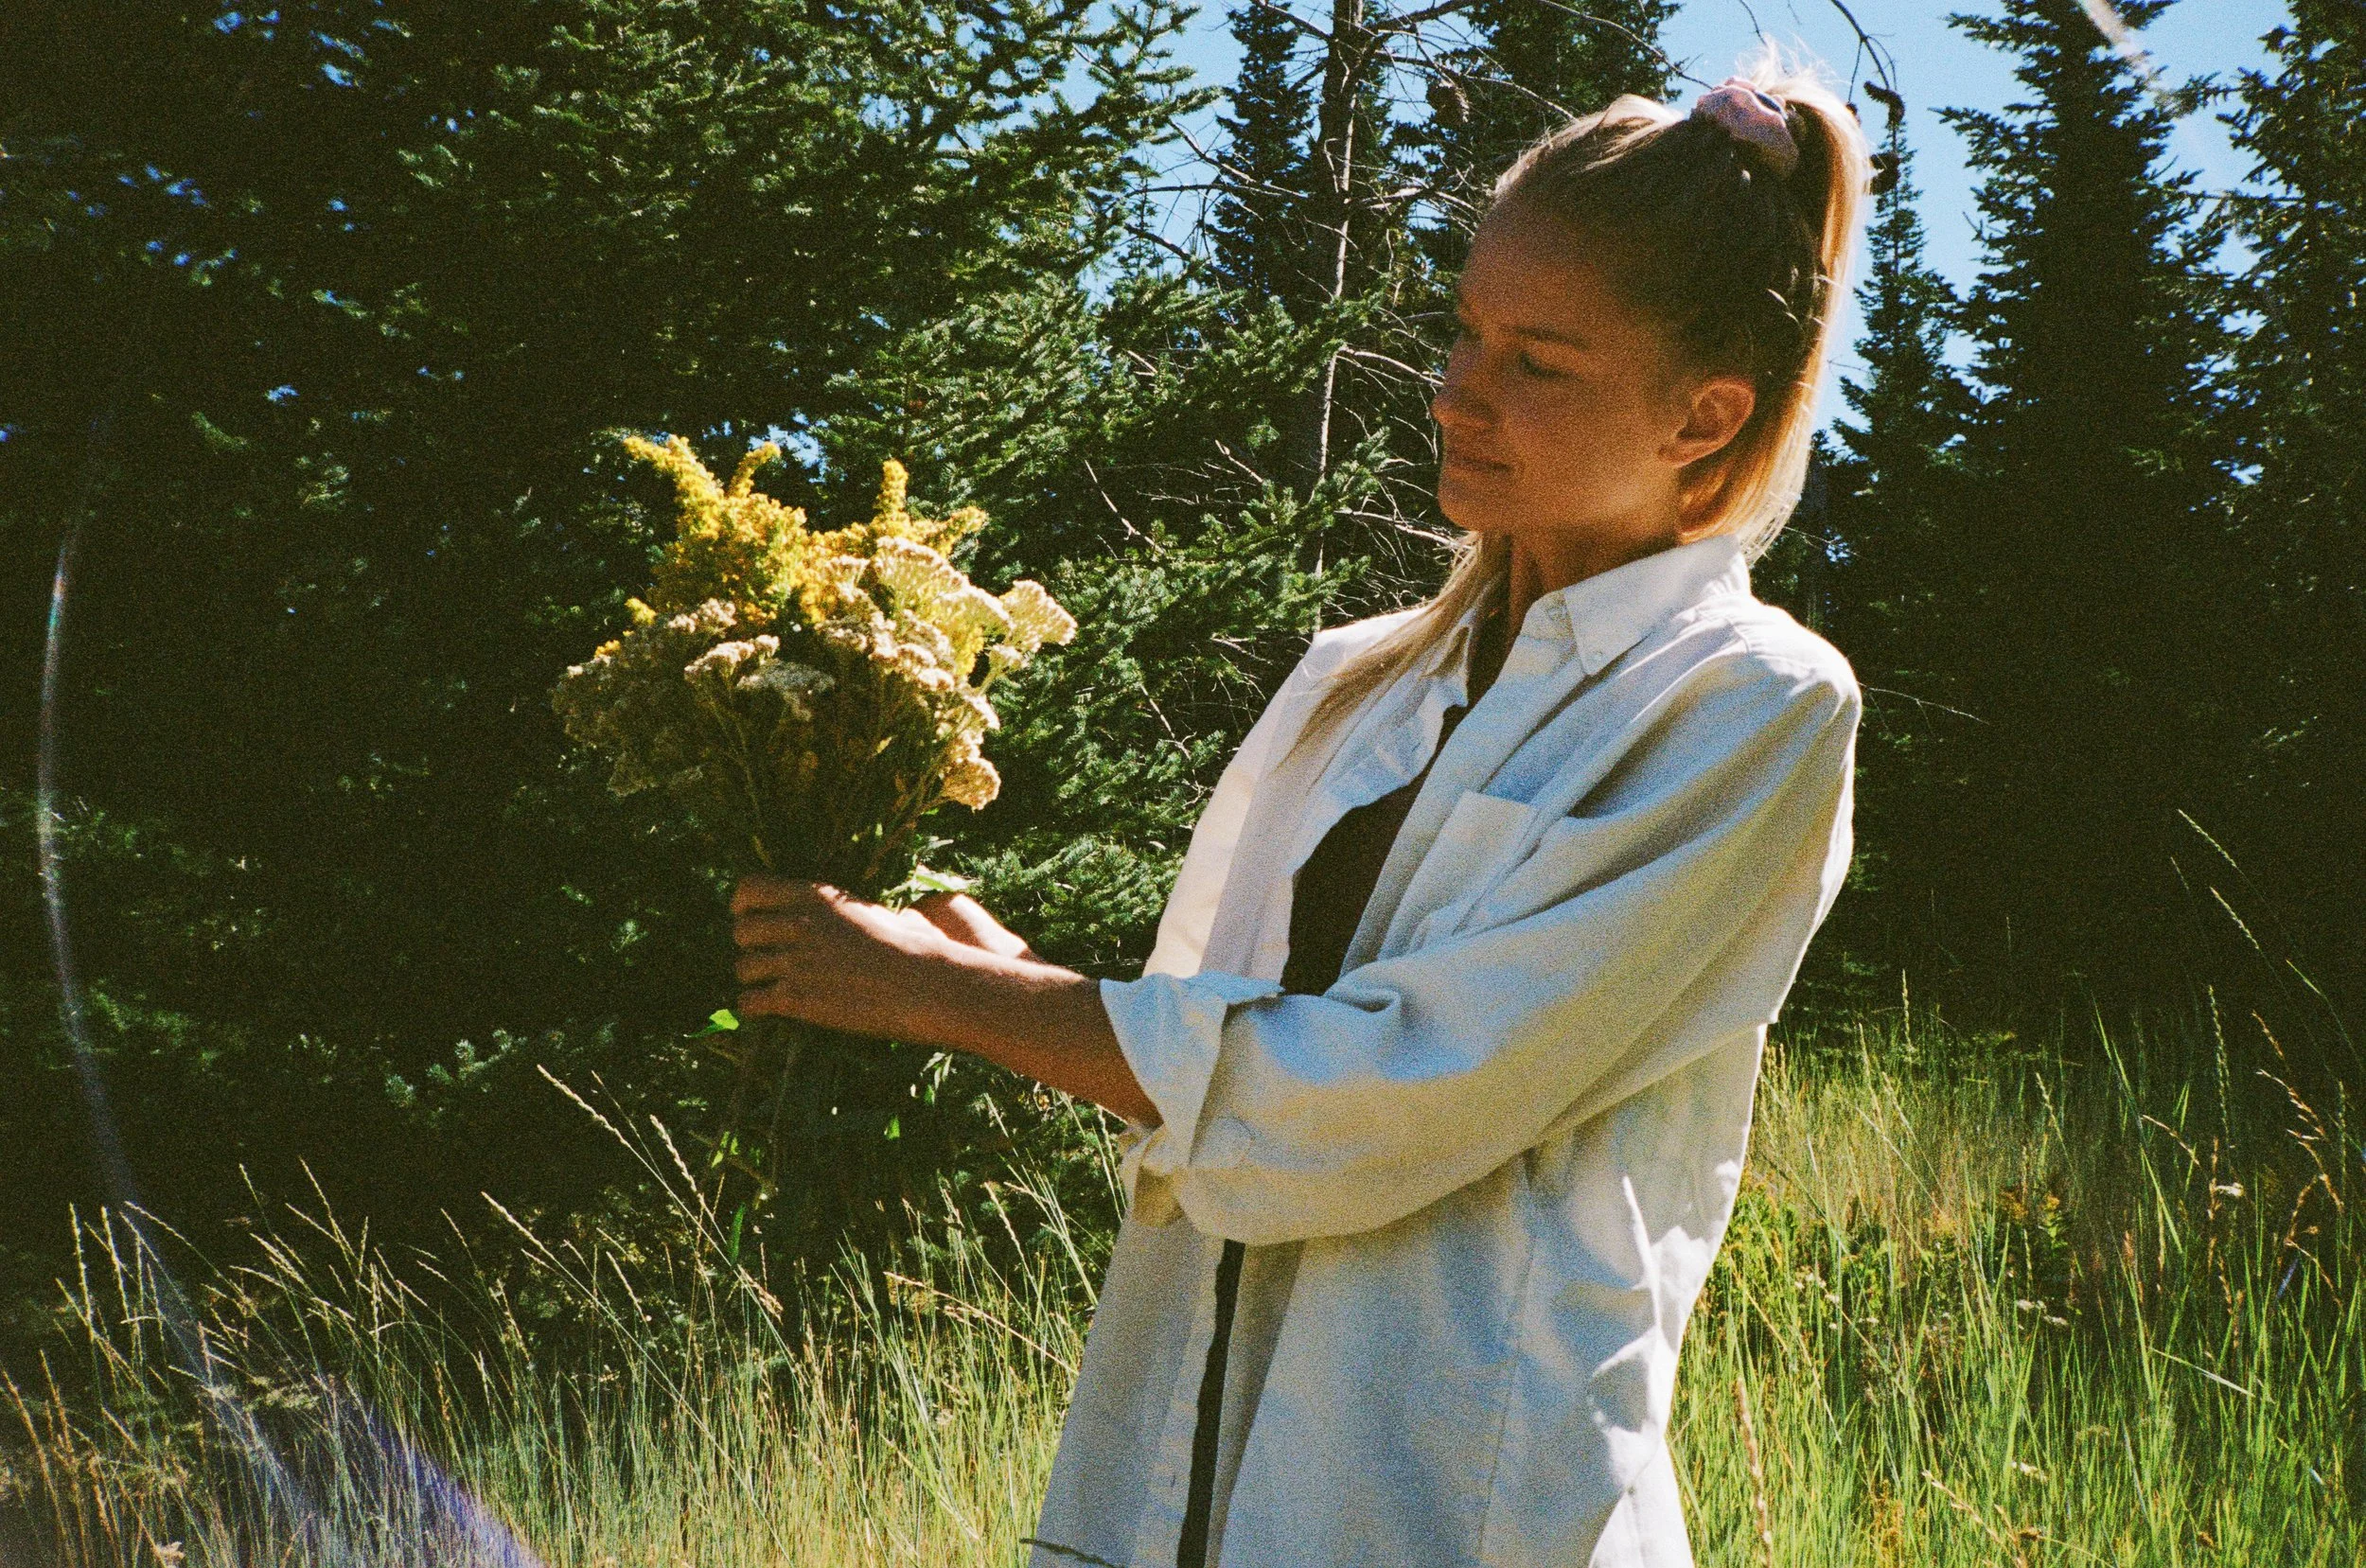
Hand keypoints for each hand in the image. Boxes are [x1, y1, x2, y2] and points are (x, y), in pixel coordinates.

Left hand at [727, 873, 1157, 1123]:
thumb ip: (835, 910)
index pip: (749, 889)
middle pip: (741, 931)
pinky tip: (768, 1009)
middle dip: (749, 946)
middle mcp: (798, 924)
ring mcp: (794, 961)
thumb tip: (822, 910)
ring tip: (768, 987)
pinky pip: (750, 1002)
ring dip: (752, 978)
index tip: (751, 917)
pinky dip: (753, 1007)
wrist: (928, 984)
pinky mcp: (797, 999)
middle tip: (764, 959)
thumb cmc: (912, 947)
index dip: (743, 905)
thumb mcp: (870, 912)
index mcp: (816, 895)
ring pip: (742, 967)